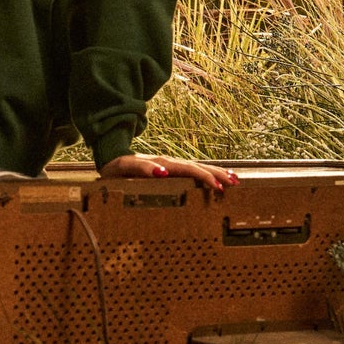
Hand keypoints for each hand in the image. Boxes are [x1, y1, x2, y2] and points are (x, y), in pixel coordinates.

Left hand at [102, 153, 236, 192]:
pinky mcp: (170, 168)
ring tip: (233, 180)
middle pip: (196, 167)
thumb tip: (163, 172)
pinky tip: (217, 179)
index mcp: (160, 163)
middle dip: (215, 174)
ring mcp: (170, 164)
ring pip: (197, 167)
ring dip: (215, 173)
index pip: (186, 169)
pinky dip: (207, 173)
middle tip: (233, 184)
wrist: (109, 158)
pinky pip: (192, 170)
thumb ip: (142, 168)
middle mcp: (168, 162)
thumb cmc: (115, 168)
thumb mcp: (124, 168)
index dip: (201, 176)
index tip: (216, 186)